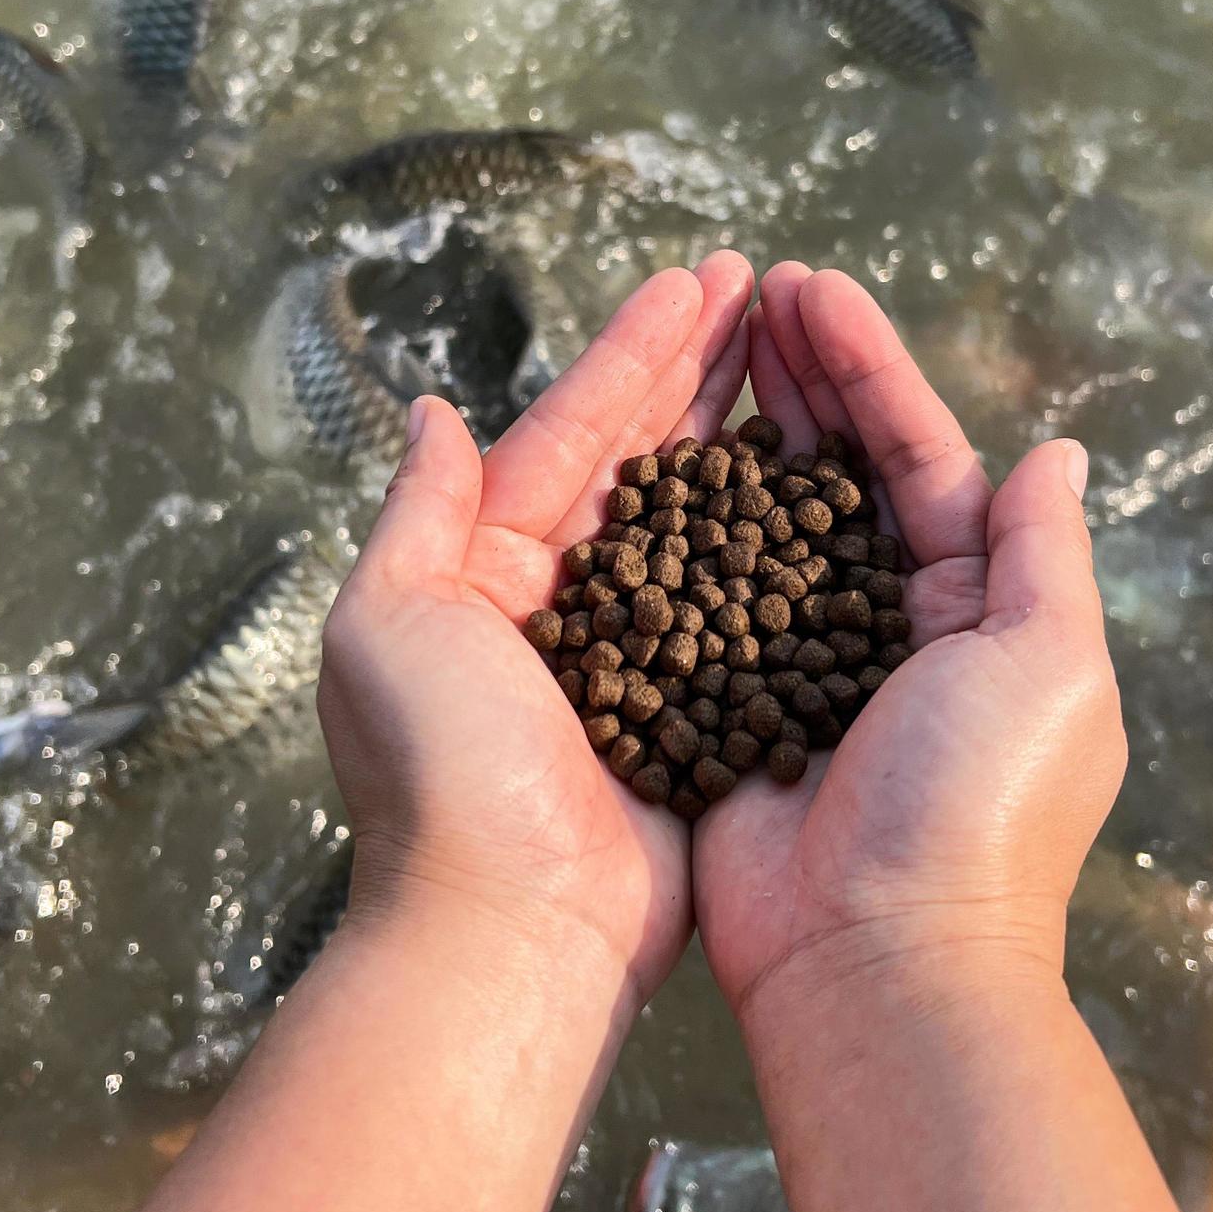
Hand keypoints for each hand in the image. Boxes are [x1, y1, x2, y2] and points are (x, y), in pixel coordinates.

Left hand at [319, 252, 755, 1000]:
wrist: (511, 932)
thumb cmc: (440, 775)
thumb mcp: (389, 623)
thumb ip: (420, 512)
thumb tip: (434, 412)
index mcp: (486, 568)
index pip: (573, 430)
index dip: (637, 351)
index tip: (700, 279)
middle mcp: (563, 601)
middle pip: (643, 456)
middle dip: (700, 366)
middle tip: (762, 285)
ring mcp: (635, 654)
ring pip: (700, 516)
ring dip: (744, 431)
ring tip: (799, 353)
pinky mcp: (694, 713)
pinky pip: (742, 603)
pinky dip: (777, 536)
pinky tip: (823, 481)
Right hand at [693, 264, 1125, 1024]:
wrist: (876, 961)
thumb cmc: (978, 811)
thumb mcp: (1049, 666)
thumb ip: (1044, 554)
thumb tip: (1057, 453)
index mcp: (976, 604)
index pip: (919, 453)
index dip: (867, 366)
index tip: (809, 287)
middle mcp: (889, 621)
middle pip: (838, 467)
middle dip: (798, 372)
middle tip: (746, 287)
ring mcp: (802, 659)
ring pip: (766, 513)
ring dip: (737, 422)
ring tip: (699, 336)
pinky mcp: (726, 701)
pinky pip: (701, 591)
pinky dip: (680, 520)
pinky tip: (646, 452)